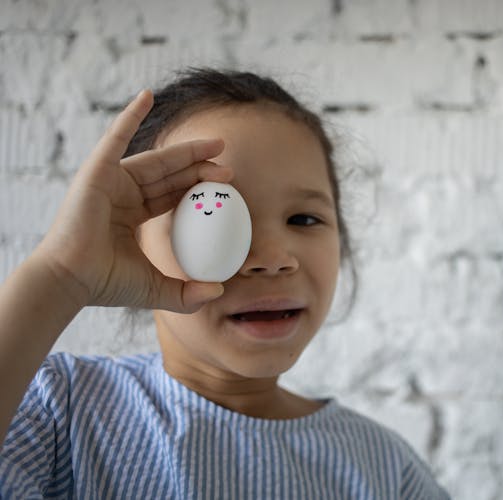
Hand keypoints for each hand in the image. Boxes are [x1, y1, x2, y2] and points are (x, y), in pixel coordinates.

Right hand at [35, 90, 231, 312]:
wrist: (73, 280)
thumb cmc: (107, 284)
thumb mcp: (157, 288)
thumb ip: (187, 293)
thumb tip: (219, 291)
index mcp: (131, 217)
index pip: (172, 196)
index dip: (198, 188)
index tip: (226, 185)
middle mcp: (122, 196)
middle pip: (169, 175)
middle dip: (199, 167)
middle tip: (228, 163)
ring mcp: (109, 181)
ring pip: (155, 159)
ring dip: (185, 150)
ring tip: (216, 144)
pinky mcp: (96, 170)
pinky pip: (116, 136)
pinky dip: (130, 115)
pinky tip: (147, 95)